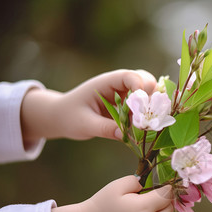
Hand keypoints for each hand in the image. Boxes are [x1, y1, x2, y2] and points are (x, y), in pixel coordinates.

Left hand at [21, 69, 156, 141]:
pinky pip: (143, 109)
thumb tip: (123, 135)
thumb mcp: (85, 124)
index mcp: (106, 83)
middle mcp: (118, 86)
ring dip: (150, 109)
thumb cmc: (69, 117)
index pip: (130, 76)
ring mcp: (125, 96)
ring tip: (142, 125)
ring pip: (148, 95)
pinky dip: (146, 117)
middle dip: (150, 98)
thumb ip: (104, 128)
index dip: (140, 87)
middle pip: (146, 81)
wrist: (61, 117)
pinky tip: (141, 129)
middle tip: (145, 117)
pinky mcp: (127, 107)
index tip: (141, 105)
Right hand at [51, 176, 172, 211]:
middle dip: (164, 203)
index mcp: (145, 207)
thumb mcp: (117, 186)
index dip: (166, 190)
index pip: (167, 196)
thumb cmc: (103, 205)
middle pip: (169, 211)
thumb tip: (147, 185)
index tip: (163, 187)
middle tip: (153, 200)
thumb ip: (135, 180)